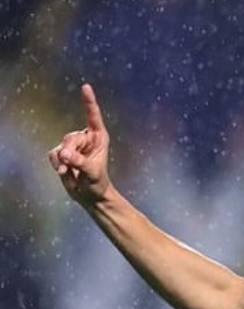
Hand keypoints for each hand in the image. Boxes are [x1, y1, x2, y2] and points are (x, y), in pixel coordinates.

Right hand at [47, 83, 110, 205]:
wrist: (90, 195)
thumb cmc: (98, 182)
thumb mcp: (92, 172)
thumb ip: (79, 162)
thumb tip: (64, 154)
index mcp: (98, 137)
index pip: (93, 116)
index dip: (89, 102)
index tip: (86, 87)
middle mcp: (85, 138)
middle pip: (70, 138)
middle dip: (69, 152)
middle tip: (69, 164)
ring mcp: (72, 145)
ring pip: (60, 146)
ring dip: (62, 160)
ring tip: (70, 172)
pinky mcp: (61, 153)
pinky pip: (53, 154)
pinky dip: (56, 164)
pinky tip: (64, 172)